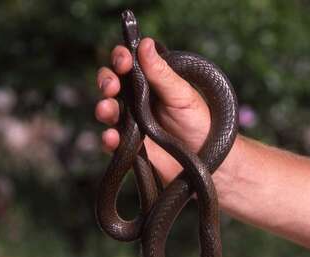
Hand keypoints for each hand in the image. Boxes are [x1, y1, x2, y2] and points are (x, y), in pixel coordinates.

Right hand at [95, 37, 211, 183]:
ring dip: (103, 108)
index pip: (128, 64)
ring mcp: (130, 123)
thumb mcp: (183, 96)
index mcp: (150, 82)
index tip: (124, 61)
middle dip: (106, 81)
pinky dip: (108, 139)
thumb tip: (145, 43)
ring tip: (107, 111)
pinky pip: (111, 142)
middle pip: (111, 84)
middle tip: (112, 87)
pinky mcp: (129, 147)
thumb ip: (162, 73)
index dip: (121, 58)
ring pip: (107, 111)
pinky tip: (112, 137)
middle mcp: (136, 100)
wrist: (207, 160)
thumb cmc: (199, 123)